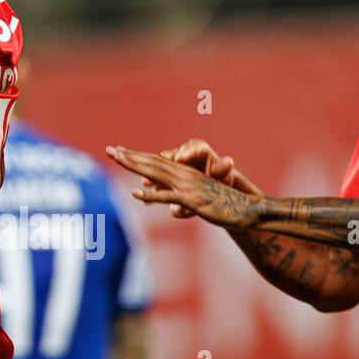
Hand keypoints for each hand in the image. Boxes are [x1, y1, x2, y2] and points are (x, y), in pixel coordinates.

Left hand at [105, 145, 260, 230]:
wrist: (249, 209)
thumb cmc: (225, 206)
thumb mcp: (199, 202)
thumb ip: (182, 201)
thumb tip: (171, 209)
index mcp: (185, 174)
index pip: (156, 162)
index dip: (136, 156)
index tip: (118, 151)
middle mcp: (184, 176)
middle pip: (151, 163)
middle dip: (129, 156)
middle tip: (109, 149)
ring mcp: (188, 187)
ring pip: (156, 173)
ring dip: (135, 166)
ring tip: (116, 159)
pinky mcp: (193, 201)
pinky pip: (170, 196)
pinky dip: (152, 195)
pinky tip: (136, 193)